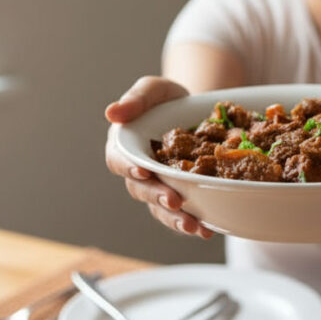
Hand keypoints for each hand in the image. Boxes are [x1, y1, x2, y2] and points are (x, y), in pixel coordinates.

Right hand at [104, 76, 213, 238]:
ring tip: (193, 226)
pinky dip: (195, 223)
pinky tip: (208, 229)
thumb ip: (137, 98)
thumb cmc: (167, 100)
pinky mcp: (179, 197)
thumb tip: (112, 112)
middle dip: (157, 197)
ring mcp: (158, 187)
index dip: (128, 167)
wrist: (196, 113)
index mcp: (125, 146)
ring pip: (160, 208)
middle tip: (174, 201)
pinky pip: (182, 213)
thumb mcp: (155, 90)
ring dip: (175, 219)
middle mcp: (137, 171)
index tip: (143, 170)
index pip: (119, 159)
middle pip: (141, 189)